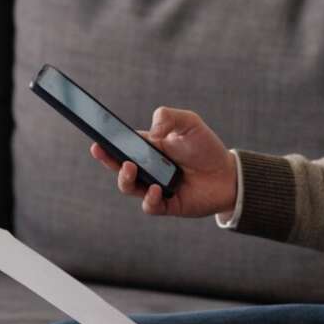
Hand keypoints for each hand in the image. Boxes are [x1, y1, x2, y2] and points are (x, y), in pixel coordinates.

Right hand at [90, 107, 236, 217]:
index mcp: (148, 147)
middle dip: (106, 159)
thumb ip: (169, 117)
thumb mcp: (189, 122)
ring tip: (130, 168)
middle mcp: (147, 168)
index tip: (95, 137)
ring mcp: (154, 187)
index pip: (121, 145)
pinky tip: (156, 189)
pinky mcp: (166, 204)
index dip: (106, 142)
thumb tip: (151, 131)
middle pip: (118, 166)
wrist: (228, 175)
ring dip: (124, 178)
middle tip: (100, 150)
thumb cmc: (206, 147)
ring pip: (128, 187)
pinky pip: (150, 206)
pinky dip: (149, 198)